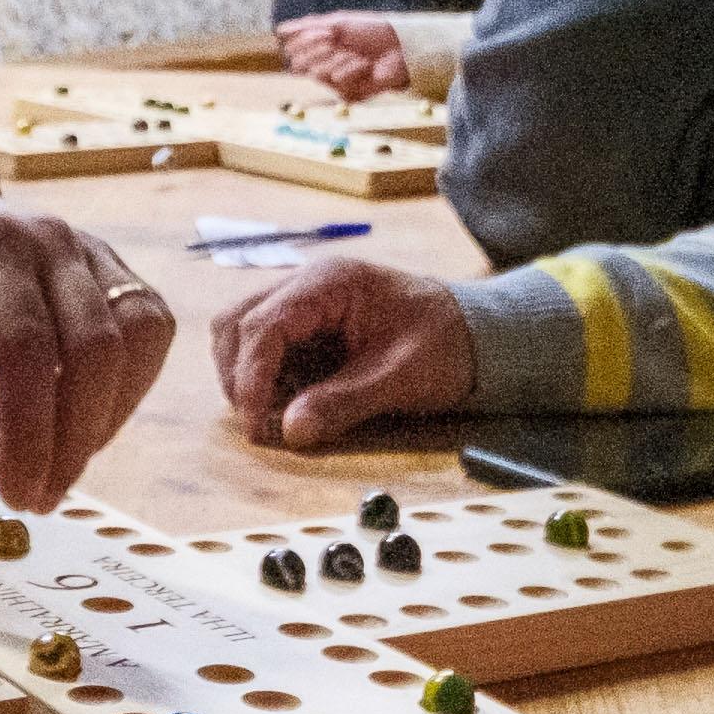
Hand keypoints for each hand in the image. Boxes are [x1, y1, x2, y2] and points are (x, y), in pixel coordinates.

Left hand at [0, 160, 170, 511]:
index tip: (12, 494)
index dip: (28, 432)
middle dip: (73, 439)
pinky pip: (146, 326)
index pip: (25, 348)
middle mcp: (50, 240)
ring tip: (61, 469)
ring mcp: (88, 248)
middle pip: (95, 347)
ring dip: (108, 415)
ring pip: (138, 335)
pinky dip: (126, 386)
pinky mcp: (108, 265)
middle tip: (35, 499)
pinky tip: (84, 425)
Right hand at [208, 252, 475, 447]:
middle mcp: (307, 284)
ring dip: (246, 376)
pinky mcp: (307, 323)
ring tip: (273, 414)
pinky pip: (265, 345)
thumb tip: (290, 431)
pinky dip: (263, 376)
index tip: (255, 426)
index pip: (263, 326)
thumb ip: (344, 402)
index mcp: (329, 283)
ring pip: (240, 332)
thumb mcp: (400, 377)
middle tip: (260, 425)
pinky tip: (288, 401)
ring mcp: (304, 301)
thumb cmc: (445, 343)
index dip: (249, 379)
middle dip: (239, 377)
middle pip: (236, 323)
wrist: (477, 332)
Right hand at [277, 12, 410, 98]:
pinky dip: (352, 69)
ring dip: (339, 58)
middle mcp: (324, 66)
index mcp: (320, 49)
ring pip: (318, 73)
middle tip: (337, 41)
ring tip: (359, 55)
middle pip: (301, 64)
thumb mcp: (339, 22)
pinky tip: (367, 66)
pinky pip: (338, 81)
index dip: (305, 40)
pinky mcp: (349, 94)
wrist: (400, 46)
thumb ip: (307, 26)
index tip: (324, 31)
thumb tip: (279, 29)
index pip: (294, 50)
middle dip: (320, 48)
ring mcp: (336, 81)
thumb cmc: (372, 31)